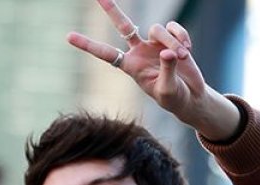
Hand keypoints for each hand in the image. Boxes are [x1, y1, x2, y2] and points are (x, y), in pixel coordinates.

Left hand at [67, 0, 240, 140]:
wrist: (190, 96)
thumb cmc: (173, 98)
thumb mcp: (167, 89)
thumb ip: (167, 70)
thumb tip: (167, 52)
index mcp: (130, 66)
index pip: (106, 53)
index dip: (88, 45)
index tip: (68, 36)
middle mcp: (138, 51)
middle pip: (123, 26)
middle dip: (112, 10)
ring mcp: (153, 43)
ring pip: (158, 29)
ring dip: (172, 41)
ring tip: (182, 57)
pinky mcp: (170, 38)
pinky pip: (173, 27)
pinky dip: (181, 36)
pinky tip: (188, 50)